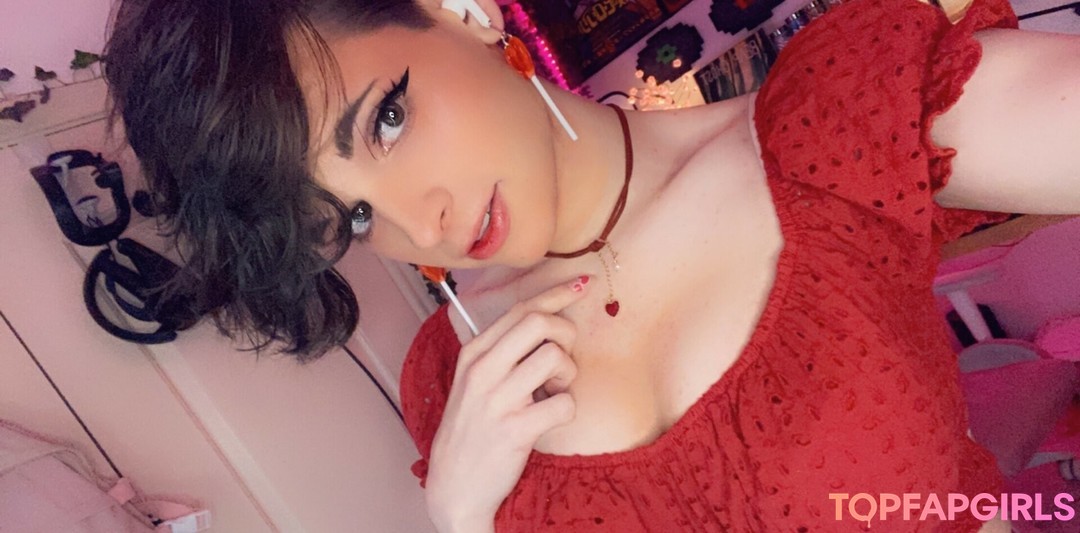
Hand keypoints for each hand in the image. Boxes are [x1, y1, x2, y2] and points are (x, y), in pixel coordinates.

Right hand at [424, 275, 589, 531]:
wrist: (455, 486)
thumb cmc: (472, 430)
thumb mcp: (475, 383)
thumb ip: (504, 352)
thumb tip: (549, 319)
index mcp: (473, 354)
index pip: (520, 309)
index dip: (556, 294)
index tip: (582, 285)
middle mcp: (481, 371)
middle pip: (538, 322)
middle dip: (565, 334)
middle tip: (562, 361)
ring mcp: (496, 399)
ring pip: (554, 358)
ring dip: (567, 375)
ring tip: (552, 393)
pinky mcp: (515, 429)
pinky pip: (564, 404)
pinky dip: (566, 409)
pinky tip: (549, 418)